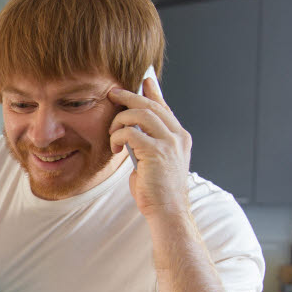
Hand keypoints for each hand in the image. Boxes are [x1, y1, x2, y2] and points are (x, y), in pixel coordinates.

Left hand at [107, 76, 192, 218]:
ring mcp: (169, 143)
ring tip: (112, 133)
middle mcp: (178, 136)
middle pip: (152, 105)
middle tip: (113, 93)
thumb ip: (148, 144)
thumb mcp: (154, 161)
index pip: (165, 108)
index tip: (144, 81)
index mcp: (180, 137)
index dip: (153, 92)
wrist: (167, 211)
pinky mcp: (156, 152)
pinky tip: (115, 147)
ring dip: (120, 120)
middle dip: (130, 97)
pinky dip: (119, 136)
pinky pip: (131, 132)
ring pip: (141, 114)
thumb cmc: (158, 190)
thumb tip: (133, 132)